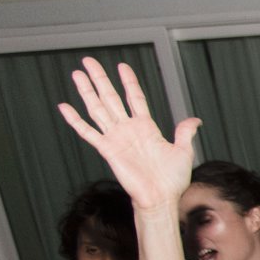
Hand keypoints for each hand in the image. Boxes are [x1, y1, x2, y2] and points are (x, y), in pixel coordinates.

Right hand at [56, 59, 201, 213]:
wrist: (161, 198)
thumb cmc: (172, 180)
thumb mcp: (183, 151)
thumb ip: (184, 133)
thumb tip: (195, 120)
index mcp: (146, 128)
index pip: (135, 98)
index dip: (129, 82)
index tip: (122, 66)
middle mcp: (128, 130)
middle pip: (111, 98)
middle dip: (100, 79)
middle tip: (89, 61)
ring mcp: (116, 138)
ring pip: (98, 109)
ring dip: (87, 91)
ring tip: (77, 74)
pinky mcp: (107, 150)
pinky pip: (88, 132)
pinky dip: (75, 120)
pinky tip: (64, 107)